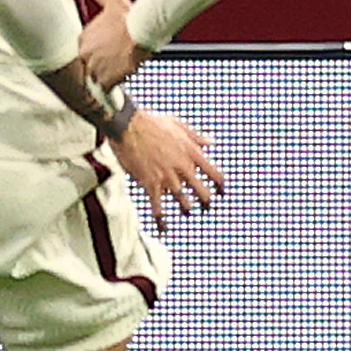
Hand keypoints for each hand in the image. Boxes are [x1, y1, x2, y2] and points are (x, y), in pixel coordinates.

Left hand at [78, 0, 152, 88]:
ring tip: (116, 72)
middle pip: (89, 64)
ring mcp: (95, 68)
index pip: (86, 49)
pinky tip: (118, 82)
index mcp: (84, 38)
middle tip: (113, 61)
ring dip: (105, 75)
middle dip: (100, 64)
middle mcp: (85, 54)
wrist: (142, 31)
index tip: (107, 50)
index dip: (97, 50)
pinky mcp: (107, 80)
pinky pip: (104, 89)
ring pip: (96, 77)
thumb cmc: (129, 17)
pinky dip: (111, 87)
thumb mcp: (112, 0)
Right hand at [113, 107, 223, 226]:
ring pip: (183, 200)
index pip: (214, 173)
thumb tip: (211, 142)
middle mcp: (183, 167)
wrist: (129, 126)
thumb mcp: (179, 125)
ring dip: (187, 209)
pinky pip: (158, 205)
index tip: (221, 192)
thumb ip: (196, 137)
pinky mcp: (151, 182)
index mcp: (192, 153)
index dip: (220, 185)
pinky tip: (163, 227)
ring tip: (187, 212)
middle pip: (202, 191)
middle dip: (207, 201)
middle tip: (207, 207)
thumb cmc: (153, 123)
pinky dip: (161, 218)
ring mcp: (167, 177)